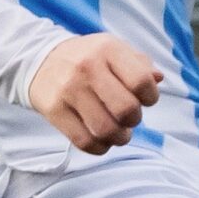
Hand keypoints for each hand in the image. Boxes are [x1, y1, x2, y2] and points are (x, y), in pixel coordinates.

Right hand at [26, 34, 162, 153]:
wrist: (40, 60)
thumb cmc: (87, 58)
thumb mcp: (113, 50)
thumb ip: (139, 64)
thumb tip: (158, 79)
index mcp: (108, 49)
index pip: (141, 81)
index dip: (151, 97)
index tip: (145, 100)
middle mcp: (88, 67)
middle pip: (125, 109)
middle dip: (134, 120)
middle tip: (129, 119)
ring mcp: (69, 89)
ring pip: (105, 129)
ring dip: (119, 138)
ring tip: (118, 133)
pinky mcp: (54, 110)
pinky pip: (83, 141)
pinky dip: (99, 147)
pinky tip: (102, 141)